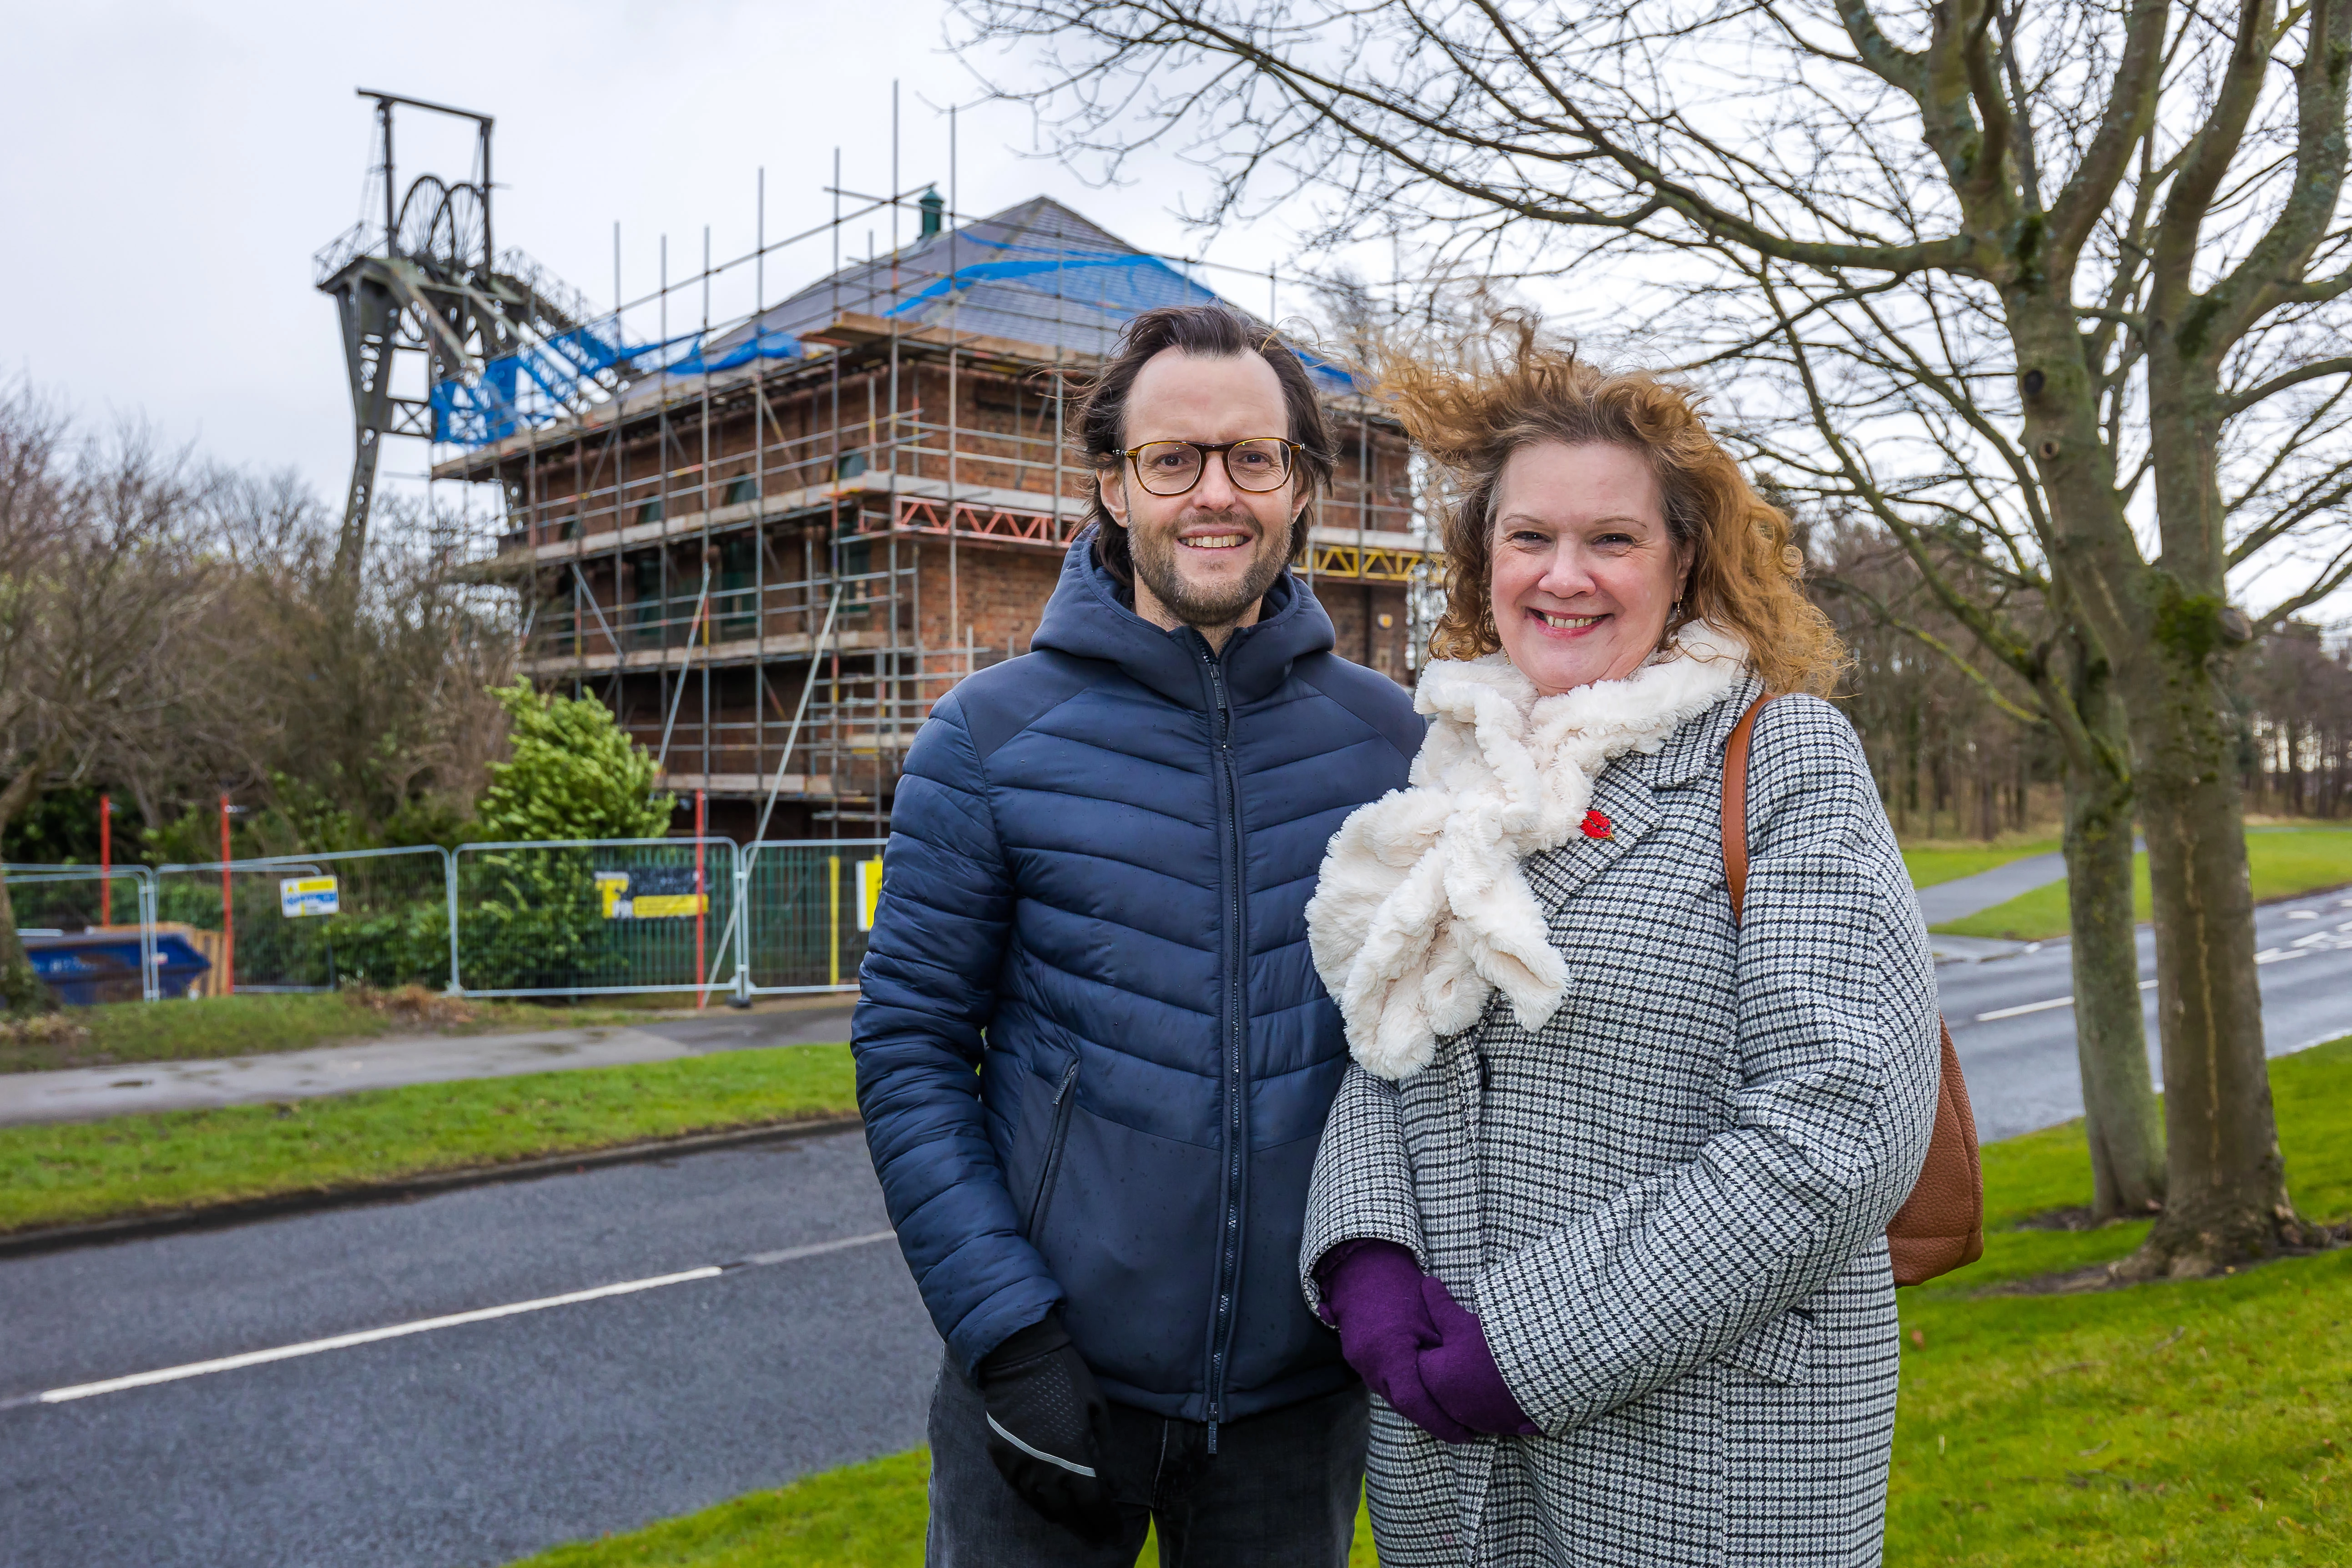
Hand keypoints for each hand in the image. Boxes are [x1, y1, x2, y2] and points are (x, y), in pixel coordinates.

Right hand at [974, 1314, 1121, 1544]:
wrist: (1019, 1357)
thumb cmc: (1066, 1378)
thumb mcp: (1097, 1410)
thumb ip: (1102, 1450)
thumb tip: (1107, 1481)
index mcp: (1075, 1455)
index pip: (1094, 1504)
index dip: (1106, 1522)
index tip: (1114, 1531)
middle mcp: (1046, 1469)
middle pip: (1068, 1514)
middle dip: (1086, 1527)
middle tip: (1097, 1534)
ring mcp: (1020, 1466)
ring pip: (1042, 1506)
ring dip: (1061, 1515)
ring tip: (1073, 1519)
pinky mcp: (1001, 1459)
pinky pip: (1021, 1490)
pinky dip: (1037, 1498)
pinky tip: (1047, 1499)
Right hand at [1316, 1241, 1475, 1442]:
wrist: (1362, 1267)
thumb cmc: (1402, 1288)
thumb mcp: (1431, 1319)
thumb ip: (1445, 1353)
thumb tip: (1473, 1384)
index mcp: (1389, 1354)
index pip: (1416, 1404)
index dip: (1442, 1424)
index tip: (1466, 1435)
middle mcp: (1369, 1364)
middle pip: (1404, 1406)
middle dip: (1433, 1420)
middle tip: (1463, 1429)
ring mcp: (1358, 1363)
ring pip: (1392, 1397)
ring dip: (1418, 1407)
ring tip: (1447, 1413)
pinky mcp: (1355, 1358)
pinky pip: (1381, 1384)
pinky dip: (1403, 1390)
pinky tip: (1424, 1392)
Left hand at [1417, 1275, 1538, 1436]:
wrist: (1541, 1370)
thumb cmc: (1494, 1343)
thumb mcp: (1461, 1320)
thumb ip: (1438, 1305)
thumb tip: (1427, 1283)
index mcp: (1433, 1378)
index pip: (1418, 1362)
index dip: (1430, 1345)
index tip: (1444, 1334)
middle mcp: (1447, 1404)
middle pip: (1438, 1384)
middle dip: (1447, 1368)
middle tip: (1465, 1347)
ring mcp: (1474, 1419)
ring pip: (1463, 1400)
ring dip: (1468, 1385)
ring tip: (1484, 1362)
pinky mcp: (1498, 1426)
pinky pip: (1488, 1413)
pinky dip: (1490, 1400)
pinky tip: (1501, 1382)